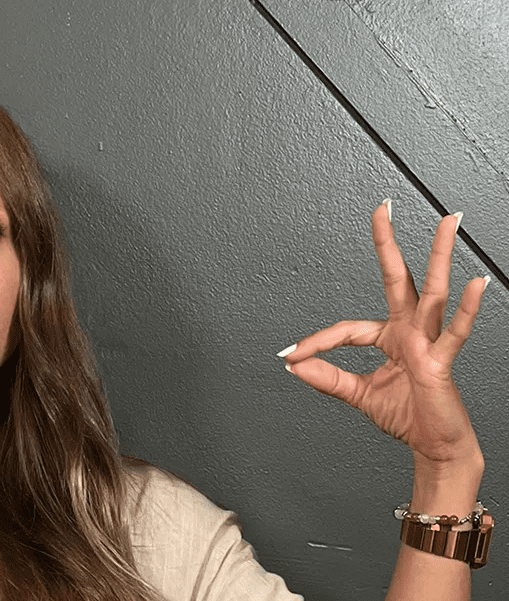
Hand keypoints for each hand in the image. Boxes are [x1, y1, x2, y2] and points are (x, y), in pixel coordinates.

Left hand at [280, 200, 487, 469]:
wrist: (435, 446)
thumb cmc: (407, 417)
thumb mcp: (358, 394)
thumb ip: (328, 378)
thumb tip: (295, 365)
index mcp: (390, 338)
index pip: (347, 328)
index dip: (317, 341)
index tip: (290, 353)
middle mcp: (411, 331)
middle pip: (398, 278)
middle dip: (389, 243)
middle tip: (382, 206)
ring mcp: (428, 342)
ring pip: (434, 291)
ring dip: (439, 254)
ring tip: (448, 220)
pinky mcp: (442, 362)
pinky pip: (456, 332)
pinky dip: (466, 308)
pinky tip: (474, 281)